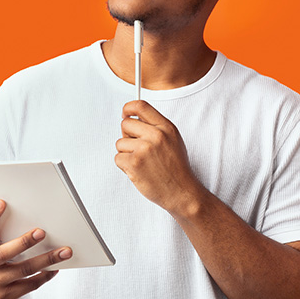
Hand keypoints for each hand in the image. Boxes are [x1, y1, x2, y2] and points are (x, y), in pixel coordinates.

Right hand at [0, 199, 72, 298]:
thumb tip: (24, 214)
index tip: (1, 202)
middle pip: (5, 253)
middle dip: (25, 242)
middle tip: (42, 232)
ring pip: (24, 270)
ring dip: (47, 260)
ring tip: (64, 251)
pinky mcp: (7, 296)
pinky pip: (30, 285)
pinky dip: (45, 276)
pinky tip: (55, 268)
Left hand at [115, 100, 205, 214]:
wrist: (181, 192)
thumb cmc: (176, 168)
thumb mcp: (173, 140)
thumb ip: (156, 127)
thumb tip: (133, 119)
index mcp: (166, 127)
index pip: (141, 106)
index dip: (128, 108)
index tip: (125, 113)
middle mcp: (156, 135)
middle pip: (125, 124)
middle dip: (127, 136)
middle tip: (138, 148)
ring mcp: (144, 149)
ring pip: (120, 143)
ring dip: (126, 154)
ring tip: (142, 163)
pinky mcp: (134, 163)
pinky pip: (118, 158)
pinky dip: (124, 166)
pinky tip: (139, 170)